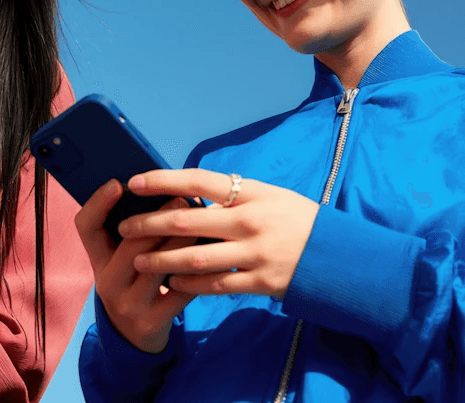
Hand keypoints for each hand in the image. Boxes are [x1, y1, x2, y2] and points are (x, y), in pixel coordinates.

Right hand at [75, 179, 196, 353]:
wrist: (135, 338)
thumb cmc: (134, 285)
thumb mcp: (121, 261)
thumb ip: (133, 233)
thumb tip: (160, 189)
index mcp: (98, 261)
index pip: (86, 227)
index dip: (98, 203)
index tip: (117, 183)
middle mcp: (107, 282)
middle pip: (129, 244)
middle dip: (156, 219)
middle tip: (181, 197)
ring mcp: (128, 304)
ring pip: (155, 266)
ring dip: (180, 240)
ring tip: (201, 220)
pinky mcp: (153, 320)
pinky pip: (179, 290)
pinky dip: (198, 269)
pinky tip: (213, 252)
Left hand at [119, 169, 318, 299]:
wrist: (340, 256)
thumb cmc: (298, 219)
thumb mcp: (270, 195)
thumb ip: (234, 195)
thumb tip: (190, 191)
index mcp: (252, 193)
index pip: (198, 181)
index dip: (163, 180)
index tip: (134, 182)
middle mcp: (251, 220)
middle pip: (188, 220)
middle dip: (149, 224)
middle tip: (125, 228)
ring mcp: (256, 253)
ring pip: (196, 257)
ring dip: (162, 259)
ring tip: (138, 260)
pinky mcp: (262, 282)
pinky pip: (216, 284)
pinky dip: (190, 283)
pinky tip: (172, 282)